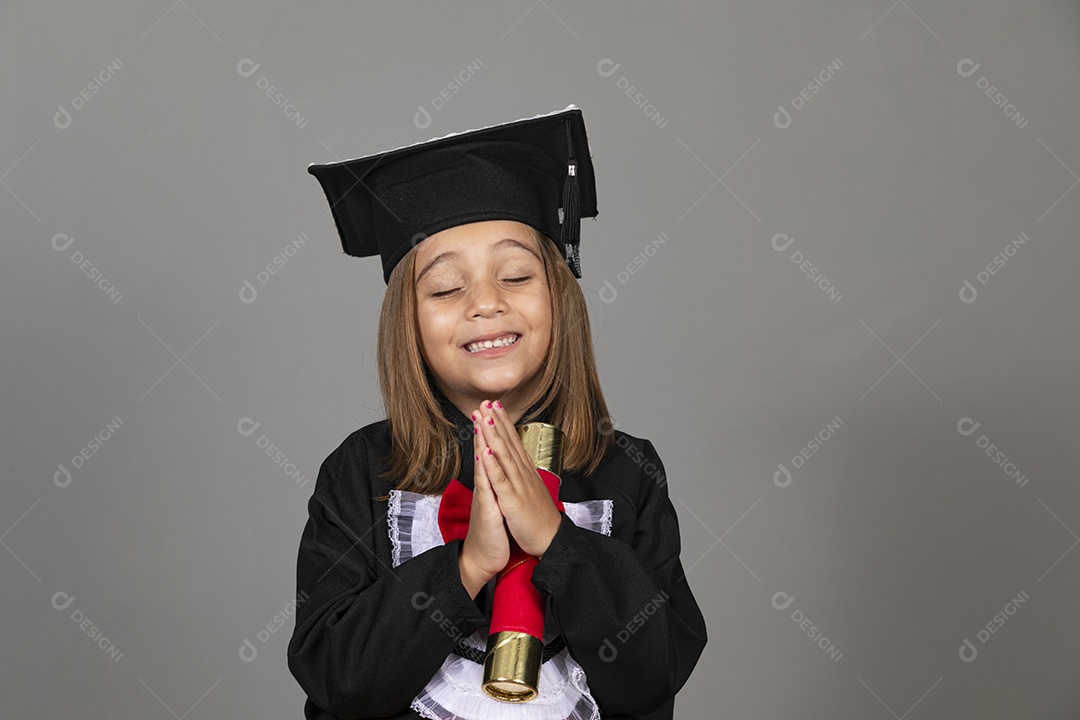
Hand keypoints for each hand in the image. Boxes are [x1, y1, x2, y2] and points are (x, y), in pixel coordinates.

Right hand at [459, 409, 510, 596]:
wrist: (484, 557)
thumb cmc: (493, 530)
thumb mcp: (497, 502)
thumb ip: (496, 484)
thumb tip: (498, 467)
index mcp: (492, 483)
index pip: (492, 451)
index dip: (493, 430)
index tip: (492, 409)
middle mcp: (487, 485)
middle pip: (485, 451)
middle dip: (485, 427)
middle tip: (482, 404)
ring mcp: (485, 496)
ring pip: (484, 464)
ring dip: (483, 441)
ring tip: (482, 420)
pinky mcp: (487, 509)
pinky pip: (486, 486)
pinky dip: (486, 469)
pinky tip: (484, 455)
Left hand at [474, 400, 562, 557]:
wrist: (551, 539)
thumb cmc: (540, 518)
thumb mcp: (532, 490)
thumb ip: (524, 474)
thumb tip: (519, 460)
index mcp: (526, 471)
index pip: (514, 441)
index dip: (503, 422)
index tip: (495, 406)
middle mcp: (523, 474)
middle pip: (508, 443)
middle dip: (496, 421)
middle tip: (486, 402)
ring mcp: (518, 485)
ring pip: (503, 455)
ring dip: (493, 435)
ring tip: (483, 417)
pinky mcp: (512, 500)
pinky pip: (500, 480)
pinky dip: (492, 464)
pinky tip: (485, 450)